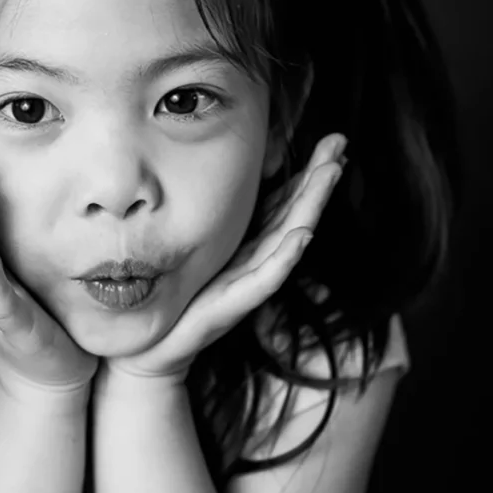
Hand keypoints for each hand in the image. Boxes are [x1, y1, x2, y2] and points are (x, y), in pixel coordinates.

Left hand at [104, 133, 348, 384]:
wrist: (151, 349)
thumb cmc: (178, 297)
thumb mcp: (201, 249)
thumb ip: (222, 220)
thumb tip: (232, 179)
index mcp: (250, 246)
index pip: (288, 203)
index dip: (312, 174)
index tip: (333, 142)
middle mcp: (256, 262)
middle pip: (296, 214)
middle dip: (319, 180)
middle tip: (340, 145)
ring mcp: (248, 283)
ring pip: (288, 238)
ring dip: (311, 206)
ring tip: (330, 174)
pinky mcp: (233, 305)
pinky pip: (264, 279)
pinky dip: (286, 257)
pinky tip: (303, 236)